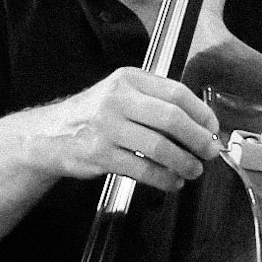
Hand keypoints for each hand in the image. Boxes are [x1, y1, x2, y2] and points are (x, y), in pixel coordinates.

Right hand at [48, 68, 220, 192]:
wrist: (49, 134)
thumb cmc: (93, 116)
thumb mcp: (121, 94)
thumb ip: (155, 101)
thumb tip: (200, 124)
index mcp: (128, 79)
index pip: (176, 92)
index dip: (202, 113)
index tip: (212, 129)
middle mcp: (117, 99)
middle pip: (172, 119)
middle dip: (198, 139)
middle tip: (209, 152)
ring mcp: (107, 127)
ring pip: (159, 147)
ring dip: (183, 163)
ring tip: (193, 170)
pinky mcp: (99, 154)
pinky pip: (142, 169)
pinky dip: (163, 179)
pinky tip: (171, 182)